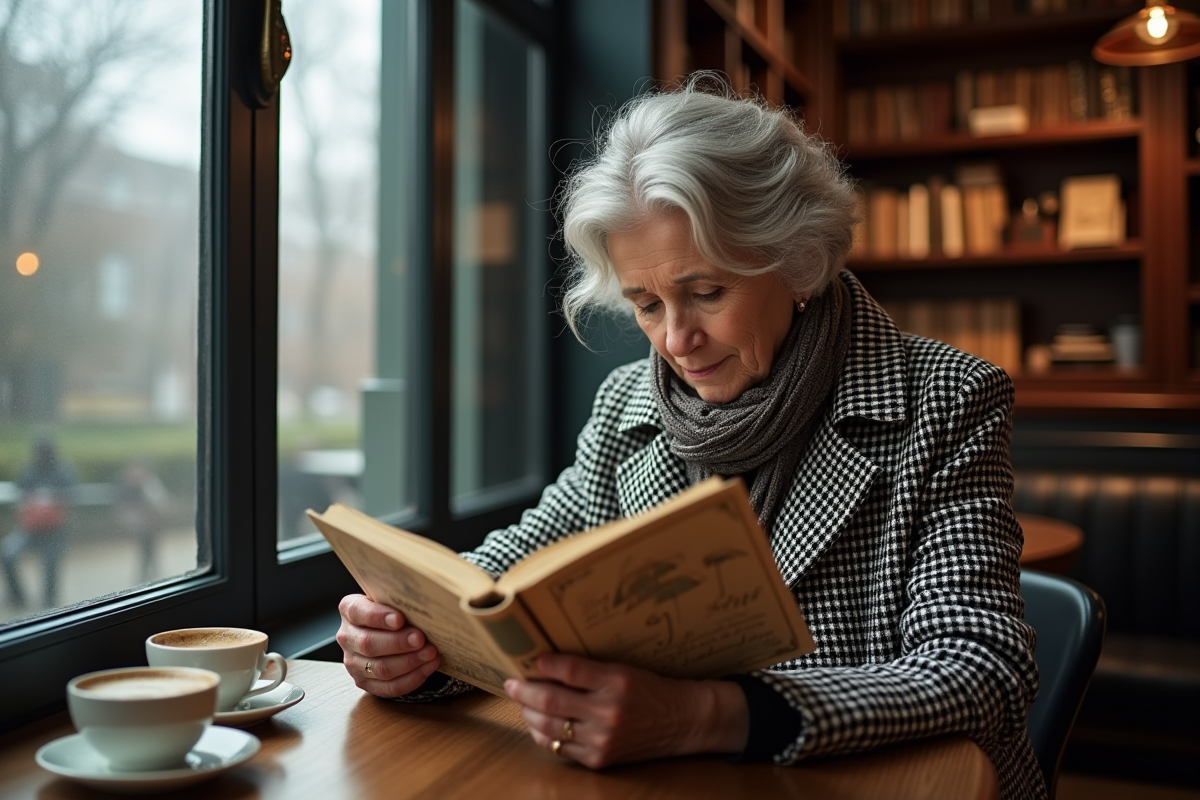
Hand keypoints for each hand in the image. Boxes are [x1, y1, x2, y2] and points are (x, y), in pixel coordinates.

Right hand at [336, 594, 440, 697]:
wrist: (390, 628)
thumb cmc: (393, 610)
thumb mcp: (392, 598)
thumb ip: (399, 599)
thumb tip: (421, 603)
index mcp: (349, 609)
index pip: (358, 612)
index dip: (378, 617)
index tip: (400, 619)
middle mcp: (347, 637)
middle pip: (368, 644)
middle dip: (398, 643)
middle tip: (420, 639)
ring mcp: (354, 663)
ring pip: (380, 668)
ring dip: (409, 662)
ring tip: (430, 653)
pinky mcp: (366, 683)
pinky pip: (389, 687)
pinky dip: (412, 678)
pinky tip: (428, 666)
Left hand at [504, 654, 748, 767]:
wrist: (681, 721)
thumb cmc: (649, 689)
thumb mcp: (624, 669)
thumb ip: (588, 669)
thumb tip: (547, 663)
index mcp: (617, 681)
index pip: (570, 669)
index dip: (545, 663)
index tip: (532, 659)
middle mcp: (609, 711)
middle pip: (552, 699)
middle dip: (524, 690)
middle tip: (511, 682)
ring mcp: (602, 739)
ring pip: (549, 726)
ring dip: (528, 712)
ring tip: (521, 701)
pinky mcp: (599, 759)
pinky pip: (559, 747)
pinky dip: (543, 733)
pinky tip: (538, 722)